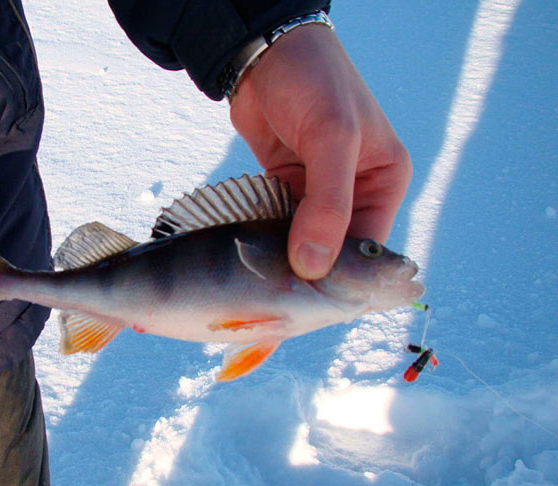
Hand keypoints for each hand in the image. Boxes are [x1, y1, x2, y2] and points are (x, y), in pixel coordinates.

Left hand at [230, 24, 411, 279]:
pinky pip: (279, 227)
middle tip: (275, 304)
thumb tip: (312, 267)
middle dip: (308, 276)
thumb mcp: (332, 137)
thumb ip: (327, 204)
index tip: (305, 304)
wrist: (263, 52)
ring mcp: (318, 191)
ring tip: (257, 291)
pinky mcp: (286, 187)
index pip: (369, 247)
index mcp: (384, 180)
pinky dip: (265, 244)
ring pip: (305, 243)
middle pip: (336, 251)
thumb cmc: (313, 81)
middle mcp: (355, 190)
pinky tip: (247, 265)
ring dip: (283, 264)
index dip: (341, 280)